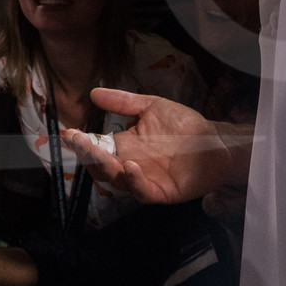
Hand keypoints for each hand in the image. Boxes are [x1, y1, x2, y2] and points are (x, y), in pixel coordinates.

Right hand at [62, 88, 242, 203]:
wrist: (216, 141)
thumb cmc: (185, 125)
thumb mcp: (151, 106)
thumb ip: (123, 103)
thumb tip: (94, 93)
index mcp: (124, 145)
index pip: (96, 146)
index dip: (81, 142)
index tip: (68, 132)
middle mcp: (129, 164)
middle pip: (100, 166)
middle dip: (87, 155)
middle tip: (79, 141)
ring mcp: (144, 180)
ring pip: (117, 181)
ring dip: (106, 169)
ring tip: (100, 155)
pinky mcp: (161, 192)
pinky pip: (142, 191)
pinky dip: (135, 182)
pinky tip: (132, 166)